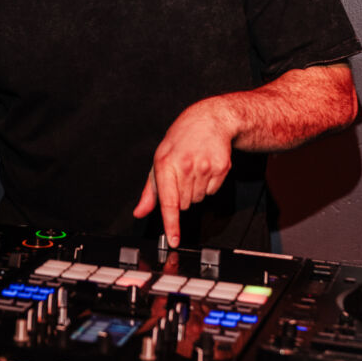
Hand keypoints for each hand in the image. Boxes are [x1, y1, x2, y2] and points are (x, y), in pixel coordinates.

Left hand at [133, 98, 233, 247]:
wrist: (209, 120)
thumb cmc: (181, 140)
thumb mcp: (159, 160)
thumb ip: (150, 191)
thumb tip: (140, 211)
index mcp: (165, 164)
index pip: (168, 201)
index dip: (171, 224)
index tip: (174, 240)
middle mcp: (185, 166)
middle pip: (184, 204)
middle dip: (182, 196)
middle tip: (182, 176)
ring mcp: (205, 167)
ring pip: (198, 200)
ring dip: (195, 191)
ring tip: (194, 169)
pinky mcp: (221, 168)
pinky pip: (212, 192)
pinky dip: (208, 185)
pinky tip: (205, 168)